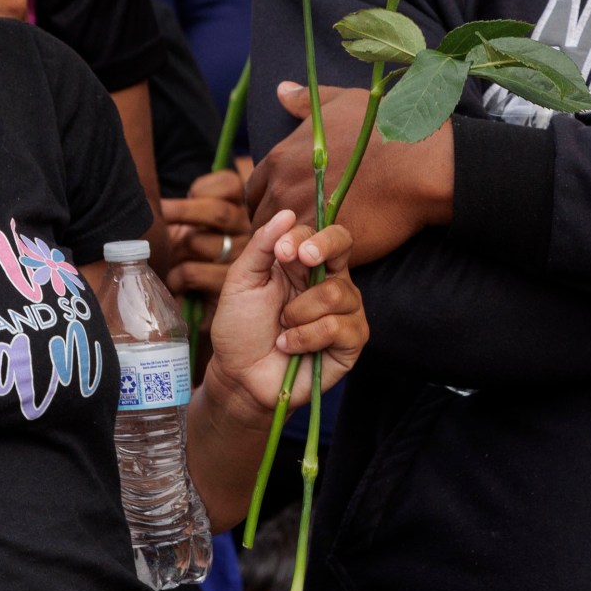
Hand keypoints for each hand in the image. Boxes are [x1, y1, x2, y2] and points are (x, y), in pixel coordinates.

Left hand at [163, 169, 253, 298]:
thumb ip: (178, 205)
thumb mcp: (184, 223)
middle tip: (160, 216)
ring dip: (177, 249)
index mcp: (240, 209)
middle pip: (218, 213)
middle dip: (182, 212)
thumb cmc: (185, 255)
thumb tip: (145, 183)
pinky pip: (192, 273)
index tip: (190, 194)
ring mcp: (240, 260)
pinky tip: (175, 281)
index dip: (205, 187)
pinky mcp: (226, 287)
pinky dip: (176, 276)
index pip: (231, 184)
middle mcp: (247, 231)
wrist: (200, 308)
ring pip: (200, 242)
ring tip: (168, 256)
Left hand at [205, 209, 366, 421]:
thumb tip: (286, 212)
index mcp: (306, 265)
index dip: (309, 236)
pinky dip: (307, 337)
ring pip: (338, 293)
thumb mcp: (242, 282)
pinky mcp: (351, 342)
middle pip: (344, 246)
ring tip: (282, 328)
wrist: (240, 377)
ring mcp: (345, 312)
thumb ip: (262, 246)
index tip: (284, 252)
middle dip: (321, 248)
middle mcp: (331, 282)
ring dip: (300, 312)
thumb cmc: (240, 329)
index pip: (323, 233)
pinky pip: (339, 327)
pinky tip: (291, 346)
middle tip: (300, 261)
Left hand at [246, 82, 451, 266]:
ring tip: (311, 246)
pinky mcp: (326, 244)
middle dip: (275, 226)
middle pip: (263, 219)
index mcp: (281, 158)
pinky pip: (308, 259)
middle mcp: (284, 189)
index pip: (254, 189)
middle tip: (299, 228)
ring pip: (281, 243)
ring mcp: (304, 219)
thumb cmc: (385, 129)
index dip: (268, 198)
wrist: (421, 166)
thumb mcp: (341, 102)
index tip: (286, 203)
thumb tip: (280, 89)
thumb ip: (306, 101)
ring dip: (291, 246)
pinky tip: (328, 254)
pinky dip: (313, 259)